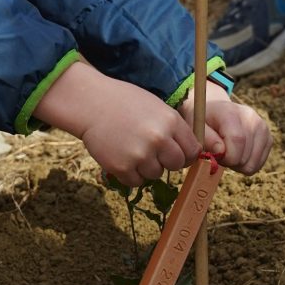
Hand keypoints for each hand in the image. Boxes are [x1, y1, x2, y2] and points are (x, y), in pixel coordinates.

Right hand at [33, 62, 201, 186]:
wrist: (91, 103)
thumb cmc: (125, 102)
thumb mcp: (157, 107)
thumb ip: (173, 129)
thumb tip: (190, 153)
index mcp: (171, 122)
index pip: (192, 150)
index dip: (185, 154)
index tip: (176, 153)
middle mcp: (159, 139)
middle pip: (177, 165)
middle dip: (167, 161)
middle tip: (151, 151)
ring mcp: (140, 155)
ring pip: (155, 174)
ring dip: (146, 167)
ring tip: (131, 148)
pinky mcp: (122, 167)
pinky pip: (136, 181)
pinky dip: (130, 173)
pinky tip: (121, 155)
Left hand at [177, 82, 273, 174]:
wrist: (214, 110)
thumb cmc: (203, 121)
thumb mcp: (197, 127)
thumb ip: (207, 139)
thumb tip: (221, 151)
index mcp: (232, 112)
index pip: (237, 140)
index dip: (226, 156)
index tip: (216, 155)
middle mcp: (251, 118)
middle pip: (245, 157)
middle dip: (230, 161)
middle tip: (220, 152)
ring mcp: (262, 127)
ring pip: (253, 164)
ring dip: (238, 164)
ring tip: (228, 151)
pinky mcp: (268, 137)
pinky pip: (258, 164)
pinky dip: (246, 163)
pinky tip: (237, 152)